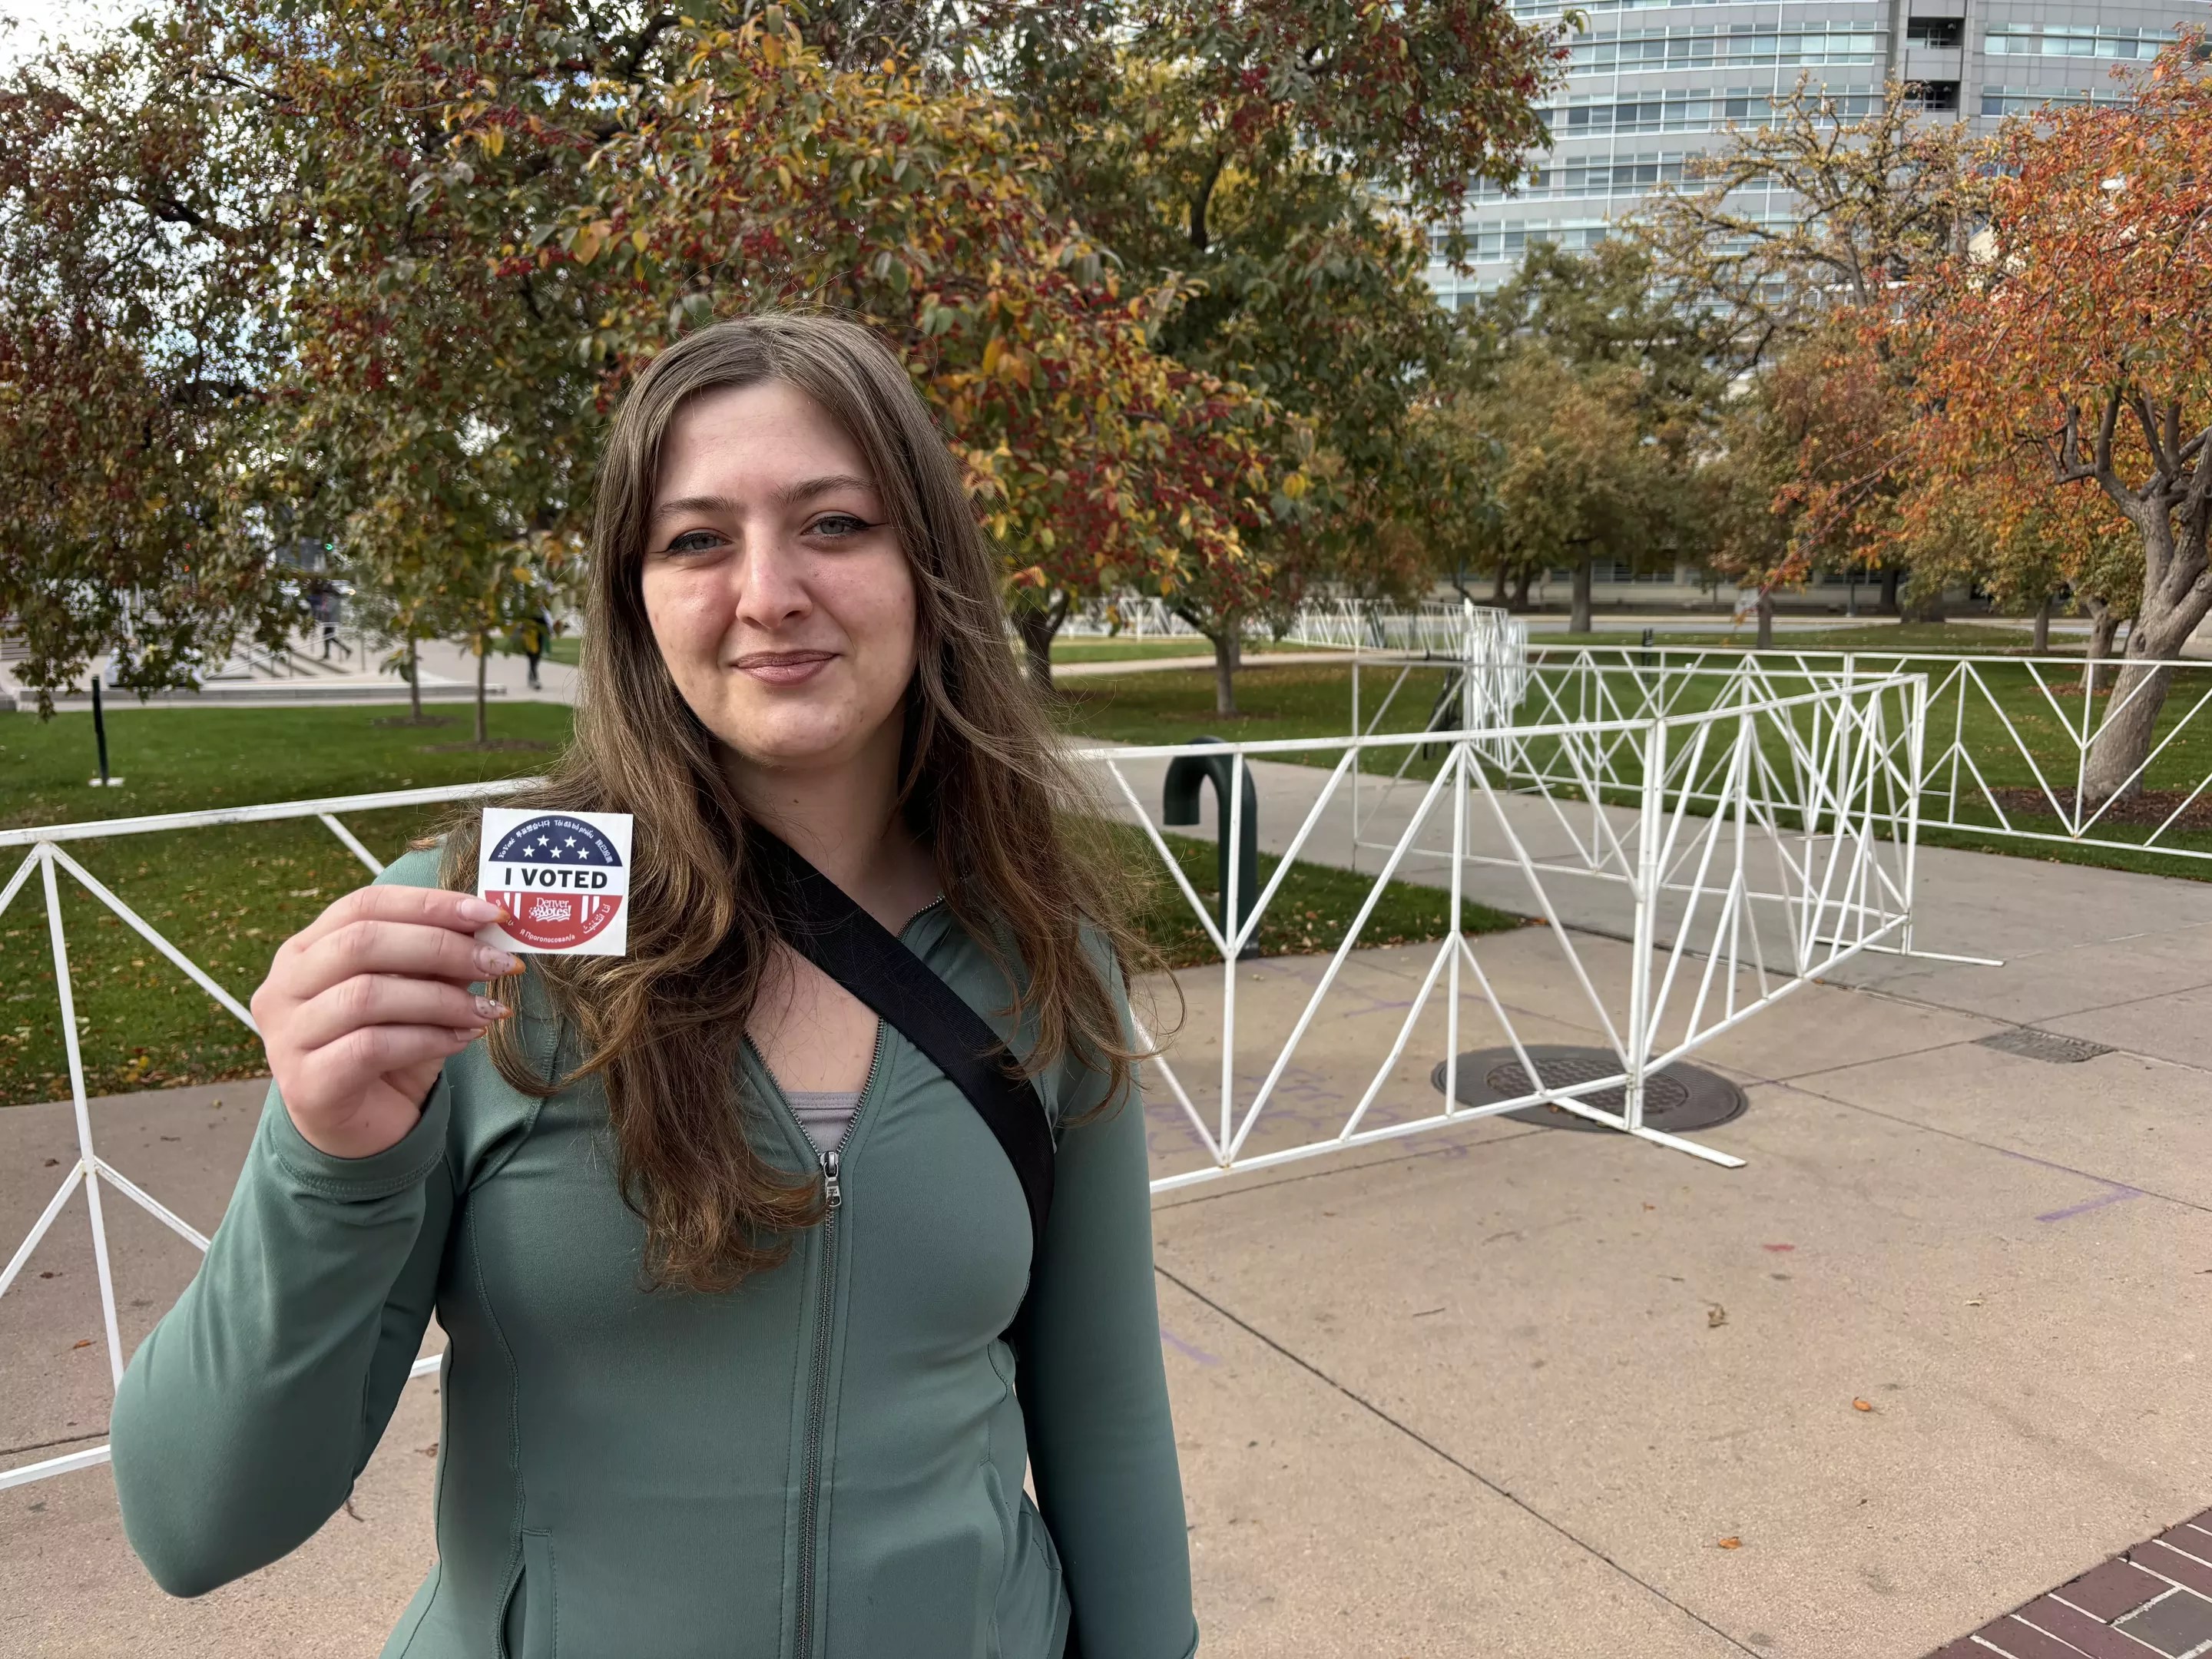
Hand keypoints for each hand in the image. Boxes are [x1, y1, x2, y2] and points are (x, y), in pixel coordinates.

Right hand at [251, 886, 516, 1159]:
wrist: (361, 1131)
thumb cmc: (388, 1050)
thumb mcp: (417, 994)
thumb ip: (439, 960)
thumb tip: (487, 929)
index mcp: (304, 950)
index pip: (364, 905)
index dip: (429, 904)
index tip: (491, 915)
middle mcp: (284, 987)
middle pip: (361, 943)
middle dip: (442, 947)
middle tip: (499, 962)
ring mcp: (287, 1037)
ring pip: (366, 995)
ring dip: (441, 998)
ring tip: (486, 1009)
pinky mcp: (306, 1084)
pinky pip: (371, 1047)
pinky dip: (428, 1039)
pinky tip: (463, 1040)